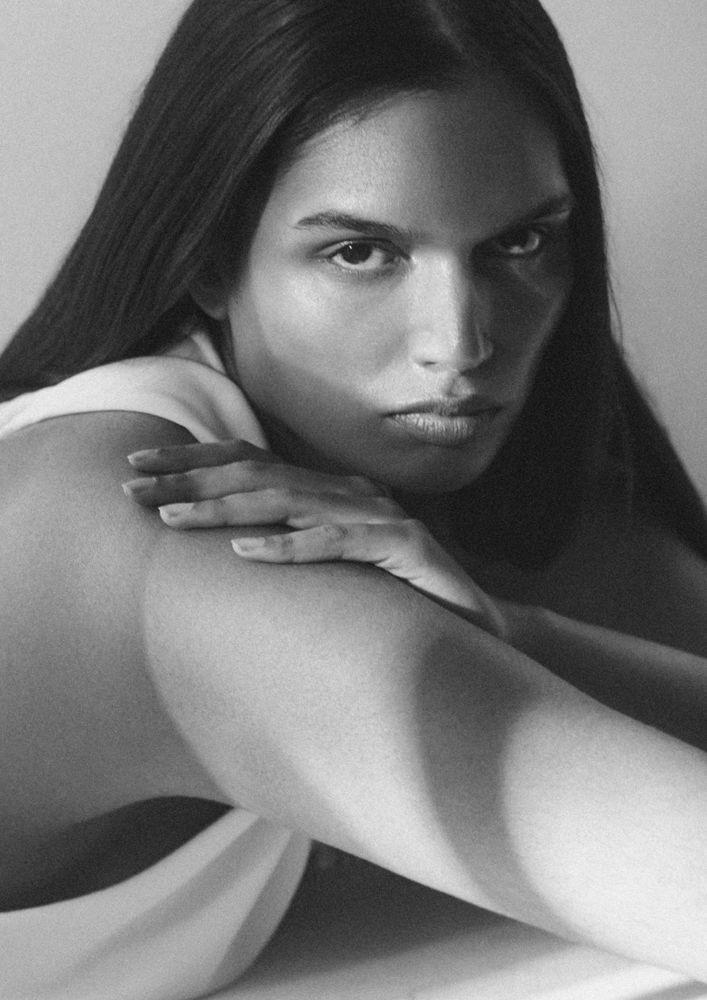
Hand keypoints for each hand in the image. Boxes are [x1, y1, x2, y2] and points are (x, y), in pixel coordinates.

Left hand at [123, 440, 507, 637]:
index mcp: (330, 492)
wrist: (476, 622)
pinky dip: (290, 547)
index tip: (137, 468)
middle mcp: (350, 494)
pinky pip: (337, 544)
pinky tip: (246, 555)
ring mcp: (378, 516)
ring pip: (288, 501)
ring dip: (225, 510)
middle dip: (189, 479)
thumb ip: (291, 540)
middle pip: (257, 474)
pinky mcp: (402, 546)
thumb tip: (223, 542)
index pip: (251, 462)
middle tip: (131, 488)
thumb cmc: (398, 598)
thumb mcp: (334, 563)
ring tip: (171, 519)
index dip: (192, 461)